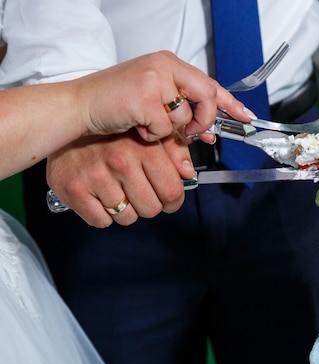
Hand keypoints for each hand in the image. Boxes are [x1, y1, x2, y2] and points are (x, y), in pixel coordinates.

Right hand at [47, 130, 193, 227]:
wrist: (68, 124)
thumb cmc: (114, 132)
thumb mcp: (150, 133)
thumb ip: (174, 151)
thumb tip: (188, 173)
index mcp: (144, 148)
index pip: (172, 192)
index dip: (174, 201)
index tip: (169, 199)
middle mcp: (121, 161)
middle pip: (151, 209)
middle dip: (150, 205)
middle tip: (141, 194)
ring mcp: (96, 176)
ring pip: (127, 218)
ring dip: (126, 210)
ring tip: (119, 191)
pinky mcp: (74, 189)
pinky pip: (101, 221)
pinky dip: (103, 214)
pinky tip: (102, 197)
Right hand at [75, 51, 254, 143]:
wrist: (80, 106)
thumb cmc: (115, 103)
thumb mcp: (153, 99)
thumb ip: (182, 110)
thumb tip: (209, 133)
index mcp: (168, 64)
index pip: (209, 82)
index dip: (230, 102)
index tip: (245, 115)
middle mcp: (164, 66)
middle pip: (206, 96)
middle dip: (203, 120)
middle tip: (193, 132)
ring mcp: (154, 80)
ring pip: (184, 116)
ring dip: (169, 130)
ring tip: (147, 124)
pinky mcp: (145, 98)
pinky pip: (164, 128)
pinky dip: (152, 135)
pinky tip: (136, 127)